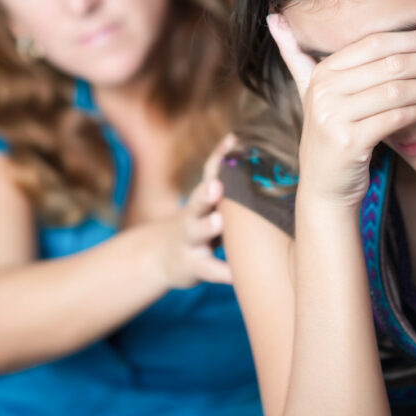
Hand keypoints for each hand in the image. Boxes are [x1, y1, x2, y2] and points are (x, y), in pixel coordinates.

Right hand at [155, 134, 236, 288]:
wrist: (161, 256)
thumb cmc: (197, 222)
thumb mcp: (207, 201)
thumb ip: (227, 181)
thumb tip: (254, 149)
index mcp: (203, 196)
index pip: (210, 172)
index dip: (220, 156)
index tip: (234, 141)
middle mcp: (194, 215)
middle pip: (198, 201)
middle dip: (206, 193)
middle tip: (216, 186)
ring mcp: (190, 241)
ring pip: (197, 232)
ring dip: (207, 226)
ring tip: (218, 221)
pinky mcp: (193, 265)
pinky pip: (210, 269)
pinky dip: (223, 272)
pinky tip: (236, 274)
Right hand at [267, 14, 415, 208]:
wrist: (323, 188)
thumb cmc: (329, 136)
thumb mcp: (310, 93)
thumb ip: (296, 56)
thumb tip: (275, 19)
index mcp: (321, 73)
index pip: (373, 44)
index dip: (412, 37)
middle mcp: (324, 91)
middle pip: (389, 64)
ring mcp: (334, 117)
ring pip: (395, 90)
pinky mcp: (349, 142)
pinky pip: (394, 118)